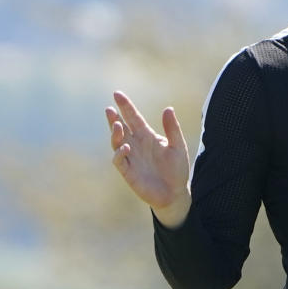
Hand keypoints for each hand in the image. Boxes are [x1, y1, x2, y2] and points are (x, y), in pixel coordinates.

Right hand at [105, 90, 191, 225]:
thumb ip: (173, 129)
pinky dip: (120, 153)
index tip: (117, 94)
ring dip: (115, 134)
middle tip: (109, 109)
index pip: (133, 117)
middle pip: (121, 128)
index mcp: (147, 136)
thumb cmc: (177, 170)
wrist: (175, 194)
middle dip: (114, 118)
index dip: (125, 106)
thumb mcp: (178, 147)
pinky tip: (126, 148)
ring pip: (116, 142)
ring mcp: (131, 158)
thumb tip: (168, 108)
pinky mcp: (128, 172)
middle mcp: (136, 144)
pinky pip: (119, 160)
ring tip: (117, 125)